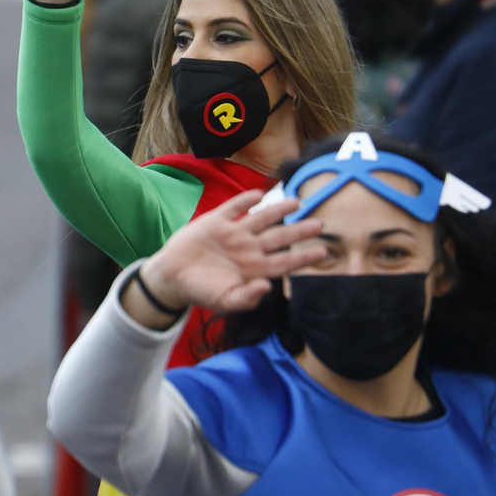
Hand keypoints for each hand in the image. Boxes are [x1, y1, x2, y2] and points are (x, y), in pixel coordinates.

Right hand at [125, 190, 325, 327]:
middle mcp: (249, 249)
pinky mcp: (216, 221)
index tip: (323, 252)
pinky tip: (259, 194)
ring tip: (296, 201)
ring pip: (262, 219)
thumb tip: (267, 287)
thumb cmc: (202, 292)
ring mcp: (234, 233)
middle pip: (279, 237)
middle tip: (320, 223)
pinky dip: (245, 200)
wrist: (172, 278)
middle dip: (299, 231)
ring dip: (279, 210)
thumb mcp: (225, 301)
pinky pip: (234, 207)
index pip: (284, 262)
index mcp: (254, 269)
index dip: (303, 257)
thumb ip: (247, 297)